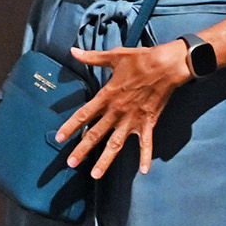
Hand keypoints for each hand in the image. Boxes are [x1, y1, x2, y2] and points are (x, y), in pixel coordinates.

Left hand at [54, 42, 193, 177]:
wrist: (166, 66)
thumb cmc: (140, 59)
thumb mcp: (114, 56)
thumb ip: (92, 57)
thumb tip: (73, 51)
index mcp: (107, 96)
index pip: (84, 114)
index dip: (70, 126)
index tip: (59, 137)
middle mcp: (117, 111)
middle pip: (96, 134)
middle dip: (82, 149)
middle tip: (70, 163)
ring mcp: (133, 120)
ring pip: (116, 144)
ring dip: (106, 160)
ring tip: (95, 175)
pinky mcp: (148, 122)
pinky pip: (146, 143)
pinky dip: (145, 157)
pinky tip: (143, 171)